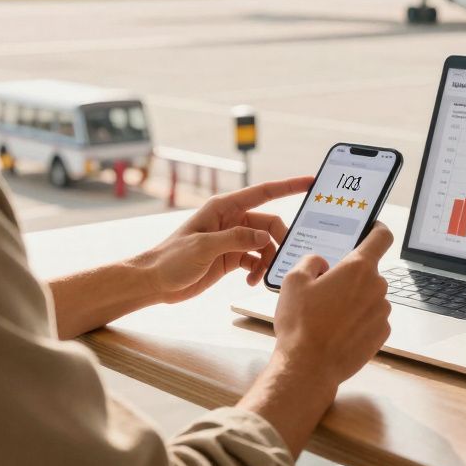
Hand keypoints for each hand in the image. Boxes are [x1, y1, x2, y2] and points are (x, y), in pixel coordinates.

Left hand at [128, 175, 313, 303]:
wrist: (154, 282)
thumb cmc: (170, 259)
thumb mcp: (203, 247)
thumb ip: (235, 239)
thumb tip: (265, 238)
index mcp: (224, 208)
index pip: (263, 192)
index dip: (289, 186)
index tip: (311, 183)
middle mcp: (231, 220)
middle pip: (269, 224)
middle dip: (279, 241)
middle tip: (285, 258)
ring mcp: (232, 239)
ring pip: (265, 244)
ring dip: (267, 260)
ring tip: (259, 276)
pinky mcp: (231, 257)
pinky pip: (255, 259)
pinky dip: (258, 270)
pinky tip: (252, 281)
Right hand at [271, 223, 392, 387]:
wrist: (308, 367)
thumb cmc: (300, 323)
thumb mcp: (294, 281)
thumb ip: (310, 262)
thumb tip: (321, 263)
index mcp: (357, 268)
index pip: (381, 237)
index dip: (378, 229)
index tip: (372, 229)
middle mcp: (376, 287)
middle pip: (370, 271)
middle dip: (352, 276)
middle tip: (328, 288)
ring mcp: (382, 312)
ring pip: (370, 296)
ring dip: (356, 299)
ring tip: (330, 315)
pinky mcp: (382, 333)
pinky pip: (373, 318)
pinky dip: (360, 320)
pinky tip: (339, 330)